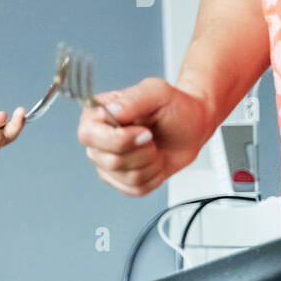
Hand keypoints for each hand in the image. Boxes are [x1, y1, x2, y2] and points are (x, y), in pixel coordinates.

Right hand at [78, 77, 213, 196]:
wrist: (192, 127)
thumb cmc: (173, 107)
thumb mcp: (156, 92)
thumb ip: (133, 99)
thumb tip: (111, 111)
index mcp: (95, 116)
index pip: (88, 135)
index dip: (118, 139)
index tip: (145, 132)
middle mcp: (96, 142)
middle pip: (110, 161)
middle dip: (142, 151)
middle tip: (152, 136)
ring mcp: (106, 164)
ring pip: (126, 176)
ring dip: (151, 162)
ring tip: (155, 147)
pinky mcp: (121, 182)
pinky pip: (136, 188)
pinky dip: (154, 176)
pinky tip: (156, 160)